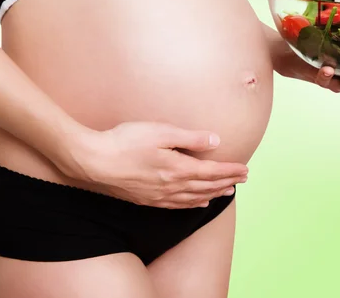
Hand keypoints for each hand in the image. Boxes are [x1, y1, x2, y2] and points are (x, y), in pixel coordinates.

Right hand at [69, 122, 247, 208]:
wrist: (93, 162)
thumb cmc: (125, 142)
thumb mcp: (161, 132)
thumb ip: (190, 138)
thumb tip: (216, 141)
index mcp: (178, 168)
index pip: (212, 171)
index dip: (231, 171)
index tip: (245, 170)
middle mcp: (172, 186)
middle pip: (207, 186)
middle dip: (227, 182)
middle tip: (243, 180)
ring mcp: (159, 195)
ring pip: (195, 198)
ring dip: (213, 194)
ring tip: (227, 192)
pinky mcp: (147, 200)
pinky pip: (178, 206)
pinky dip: (194, 205)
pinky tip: (199, 204)